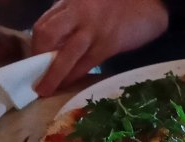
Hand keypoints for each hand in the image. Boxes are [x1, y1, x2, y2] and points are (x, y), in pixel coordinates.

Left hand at [32, 0, 169, 95]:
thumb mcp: (87, 5)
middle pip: (47, 35)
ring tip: (44, 90)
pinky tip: (69, 84)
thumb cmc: (117, 5)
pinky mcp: (109, 44)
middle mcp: (78, 13)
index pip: (43, 24)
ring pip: (66, 54)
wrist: (150, 4)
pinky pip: (86, 64)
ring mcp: (93, 29)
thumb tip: (51, 46)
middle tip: (36, 78)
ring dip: (53, 75)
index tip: (33, 61)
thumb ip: (69, 19)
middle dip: (38, 59)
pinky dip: (75, 76)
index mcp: (70, 3)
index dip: (35, 46)